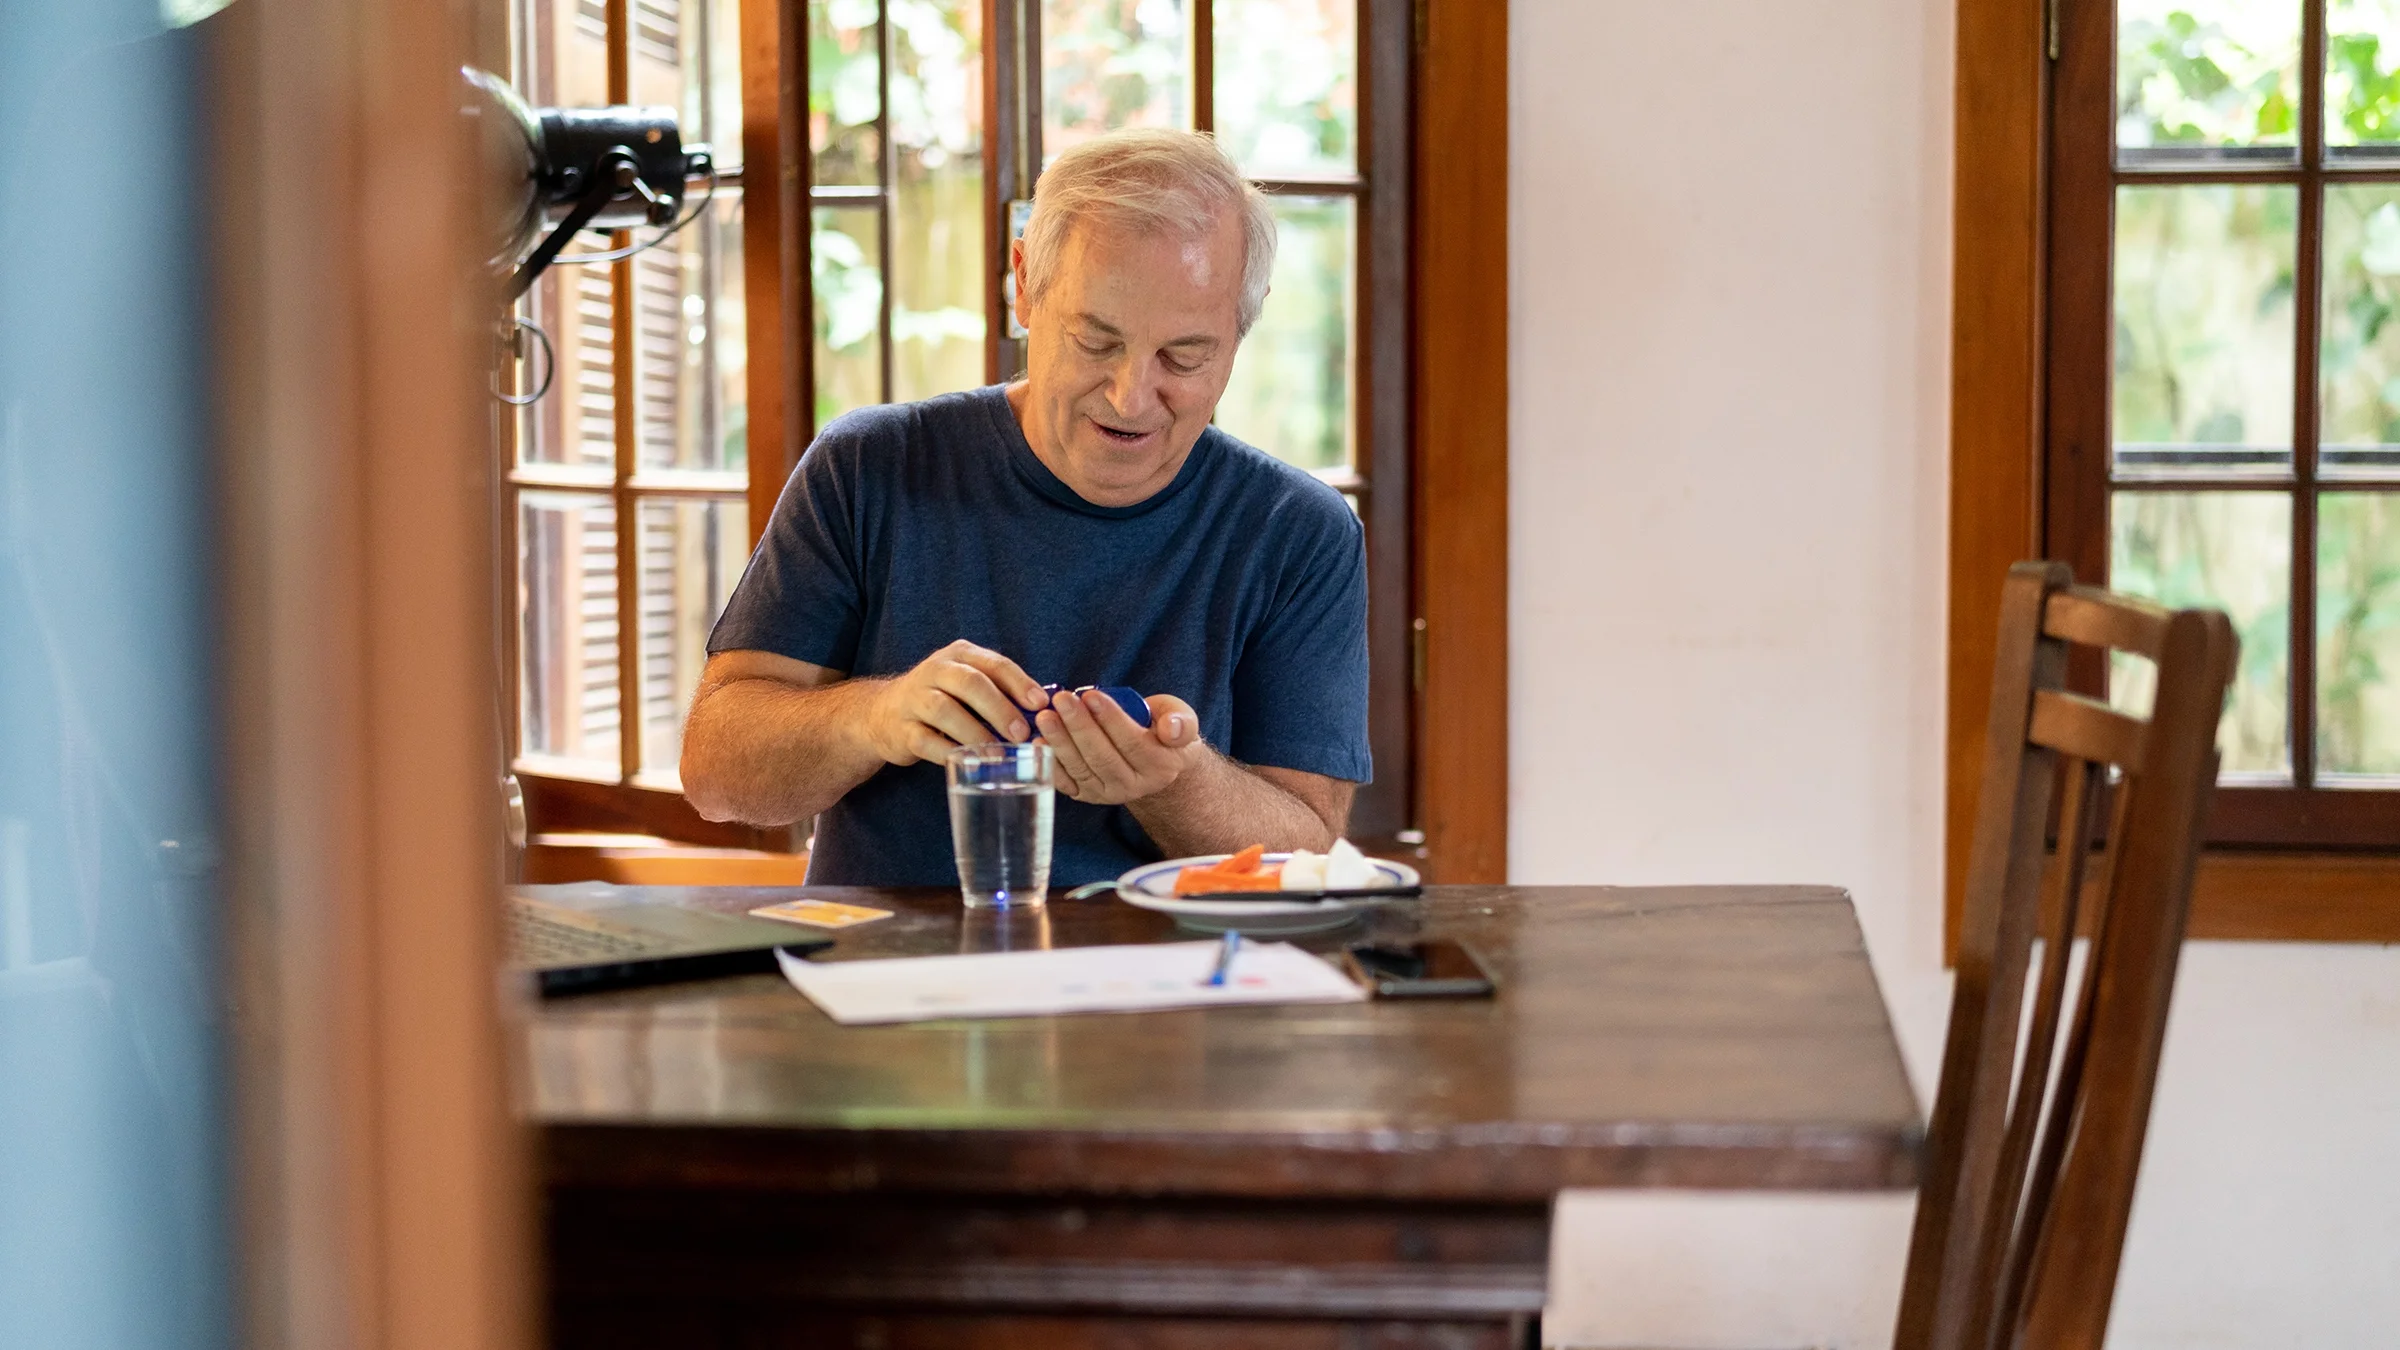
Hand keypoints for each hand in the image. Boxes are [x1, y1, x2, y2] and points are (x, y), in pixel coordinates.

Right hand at [862, 640, 1048, 764]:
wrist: (884, 713)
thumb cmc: (942, 698)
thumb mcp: (968, 685)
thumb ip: (1001, 692)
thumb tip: (1043, 714)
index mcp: (959, 655)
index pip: (994, 664)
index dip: (1020, 683)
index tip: (1041, 704)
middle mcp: (935, 671)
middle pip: (970, 683)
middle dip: (999, 708)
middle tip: (1022, 733)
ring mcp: (914, 699)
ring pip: (945, 710)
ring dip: (975, 733)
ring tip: (999, 753)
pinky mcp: (901, 729)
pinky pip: (925, 741)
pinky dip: (948, 753)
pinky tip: (968, 763)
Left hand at [1037, 689, 1201, 804]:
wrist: (1155, 761)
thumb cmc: (1164, 732)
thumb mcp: (1183, 720)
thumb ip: (1182, 722)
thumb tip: (1171, 729)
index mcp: (1161, 766)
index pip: (1133, 743)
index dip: (1111, 720)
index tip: (1092, 696)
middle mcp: (1135, 785)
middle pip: (1103, 757)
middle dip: (1079, 727)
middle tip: (1061, 700)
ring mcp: (1108, 793)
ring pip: (1081, 768)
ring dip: (1060, 741)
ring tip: (1045, 716)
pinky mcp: (1087, 794)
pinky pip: (1066, 781)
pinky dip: (1050, 763)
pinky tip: (1036, 742)